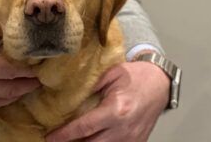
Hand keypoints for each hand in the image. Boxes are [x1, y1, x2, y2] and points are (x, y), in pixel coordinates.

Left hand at [46, 61, 168, 141]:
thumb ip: (90, 87)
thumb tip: (67, 95)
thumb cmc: (135, 76)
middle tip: (58, 140)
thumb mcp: (109, 74)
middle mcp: (124, 128)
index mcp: (115, 110)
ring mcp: (132, 139)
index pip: (84, 127)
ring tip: (73, 140)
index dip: (65, 134)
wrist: (160, 83)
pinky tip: (91, 140)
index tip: (51, 137)